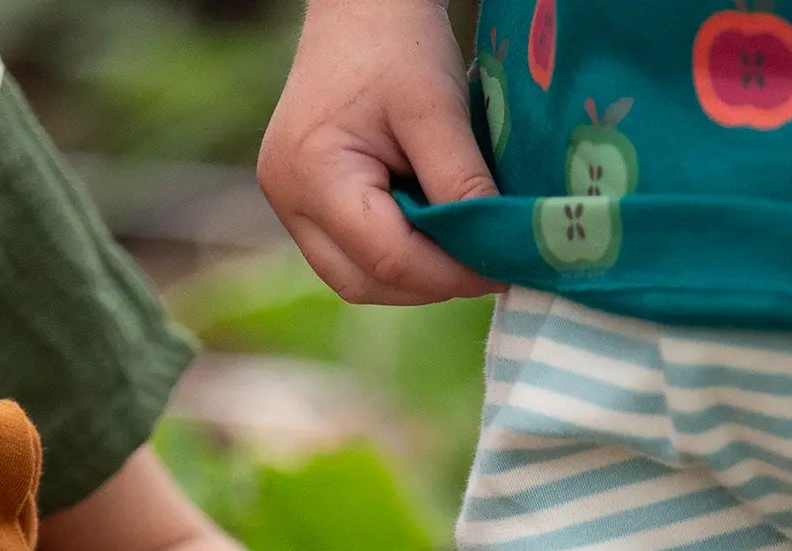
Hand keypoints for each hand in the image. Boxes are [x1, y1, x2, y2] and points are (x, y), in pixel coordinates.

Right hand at [259, 0, 502, 305]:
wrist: (361, 6)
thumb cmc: (397, 44)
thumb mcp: (437, 109)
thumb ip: (462, 183)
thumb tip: (497, 253)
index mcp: (311, 172)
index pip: (388, 258)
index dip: (450, 275)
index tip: (503, 270)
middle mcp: (288, 200)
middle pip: (366, 282)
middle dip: (431, 283)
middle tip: (486, 265)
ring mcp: (290, 207)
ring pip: (359, 281)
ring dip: (416, 278)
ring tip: (461, 250)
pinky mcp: (304, 208)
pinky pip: (354, 260)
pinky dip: (398, 261)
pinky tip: (433, 238)